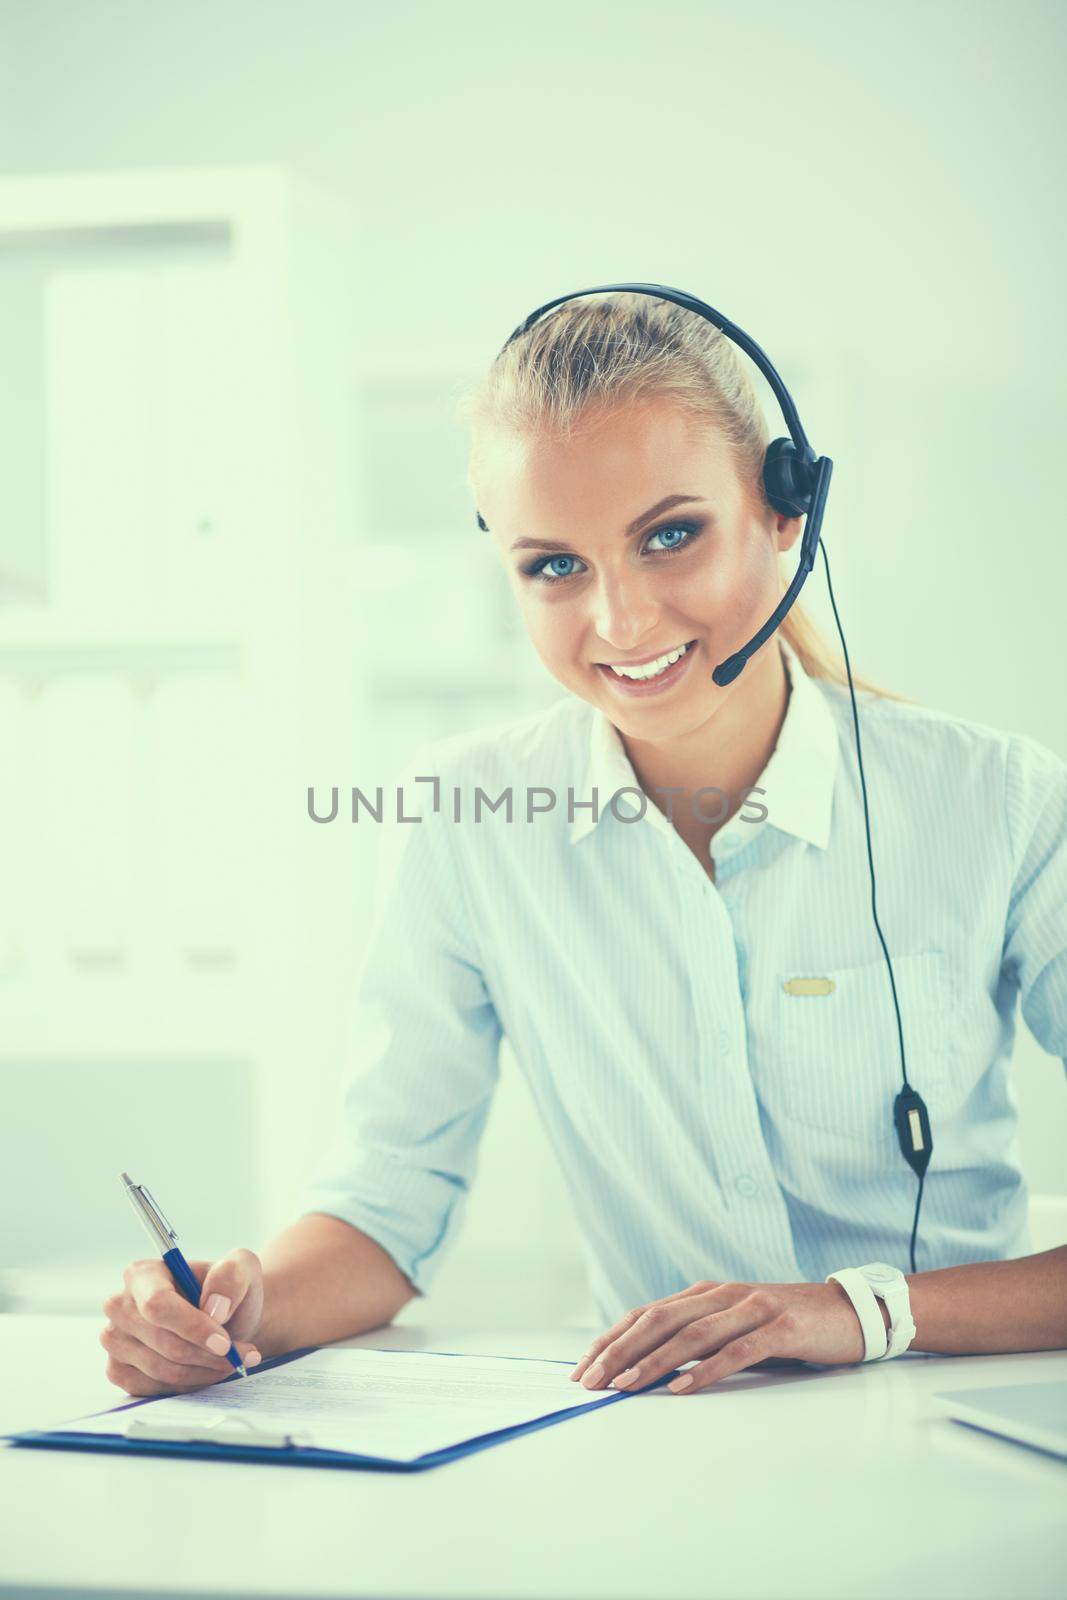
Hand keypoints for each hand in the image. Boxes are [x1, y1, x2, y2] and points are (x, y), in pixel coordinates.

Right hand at [100, 1249, 264, 1395]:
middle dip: (206, 1354)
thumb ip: (231, 1275)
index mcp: (142, 1274)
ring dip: (203, 1371)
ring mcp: (116, 1341)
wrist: (225, 1320)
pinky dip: (189, 1384)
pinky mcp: (119, 1370)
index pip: (157, 1305)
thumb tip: (214, 1306)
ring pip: (161, 1369)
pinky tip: (209, 1370)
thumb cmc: (226, 1292)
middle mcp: (120, 1307)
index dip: (191, 1327)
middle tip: (240, 1356)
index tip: (224, 1343)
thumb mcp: (241, 1268)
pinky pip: (155, 1388)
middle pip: (161, 1342)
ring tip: (232, 1361)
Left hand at [569, 1278, 867, 1394]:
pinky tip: (682, 1388)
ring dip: (653, 1361)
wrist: (851, 1312)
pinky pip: (736, 1350)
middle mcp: (723, 1294)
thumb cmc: (788, 1324)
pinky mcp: (780, 1328)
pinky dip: (705, 1370)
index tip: (583, 1367)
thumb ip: (700, 1335)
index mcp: (707, 1293)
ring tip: (624, 1386)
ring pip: (691, 1334)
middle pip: (659, 1320)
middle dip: (619, 1351)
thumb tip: (649, 1365)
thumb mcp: (736, 1324)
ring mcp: (752, 1308)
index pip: (647, 1314)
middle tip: (590, 1381)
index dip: (612, 1339)